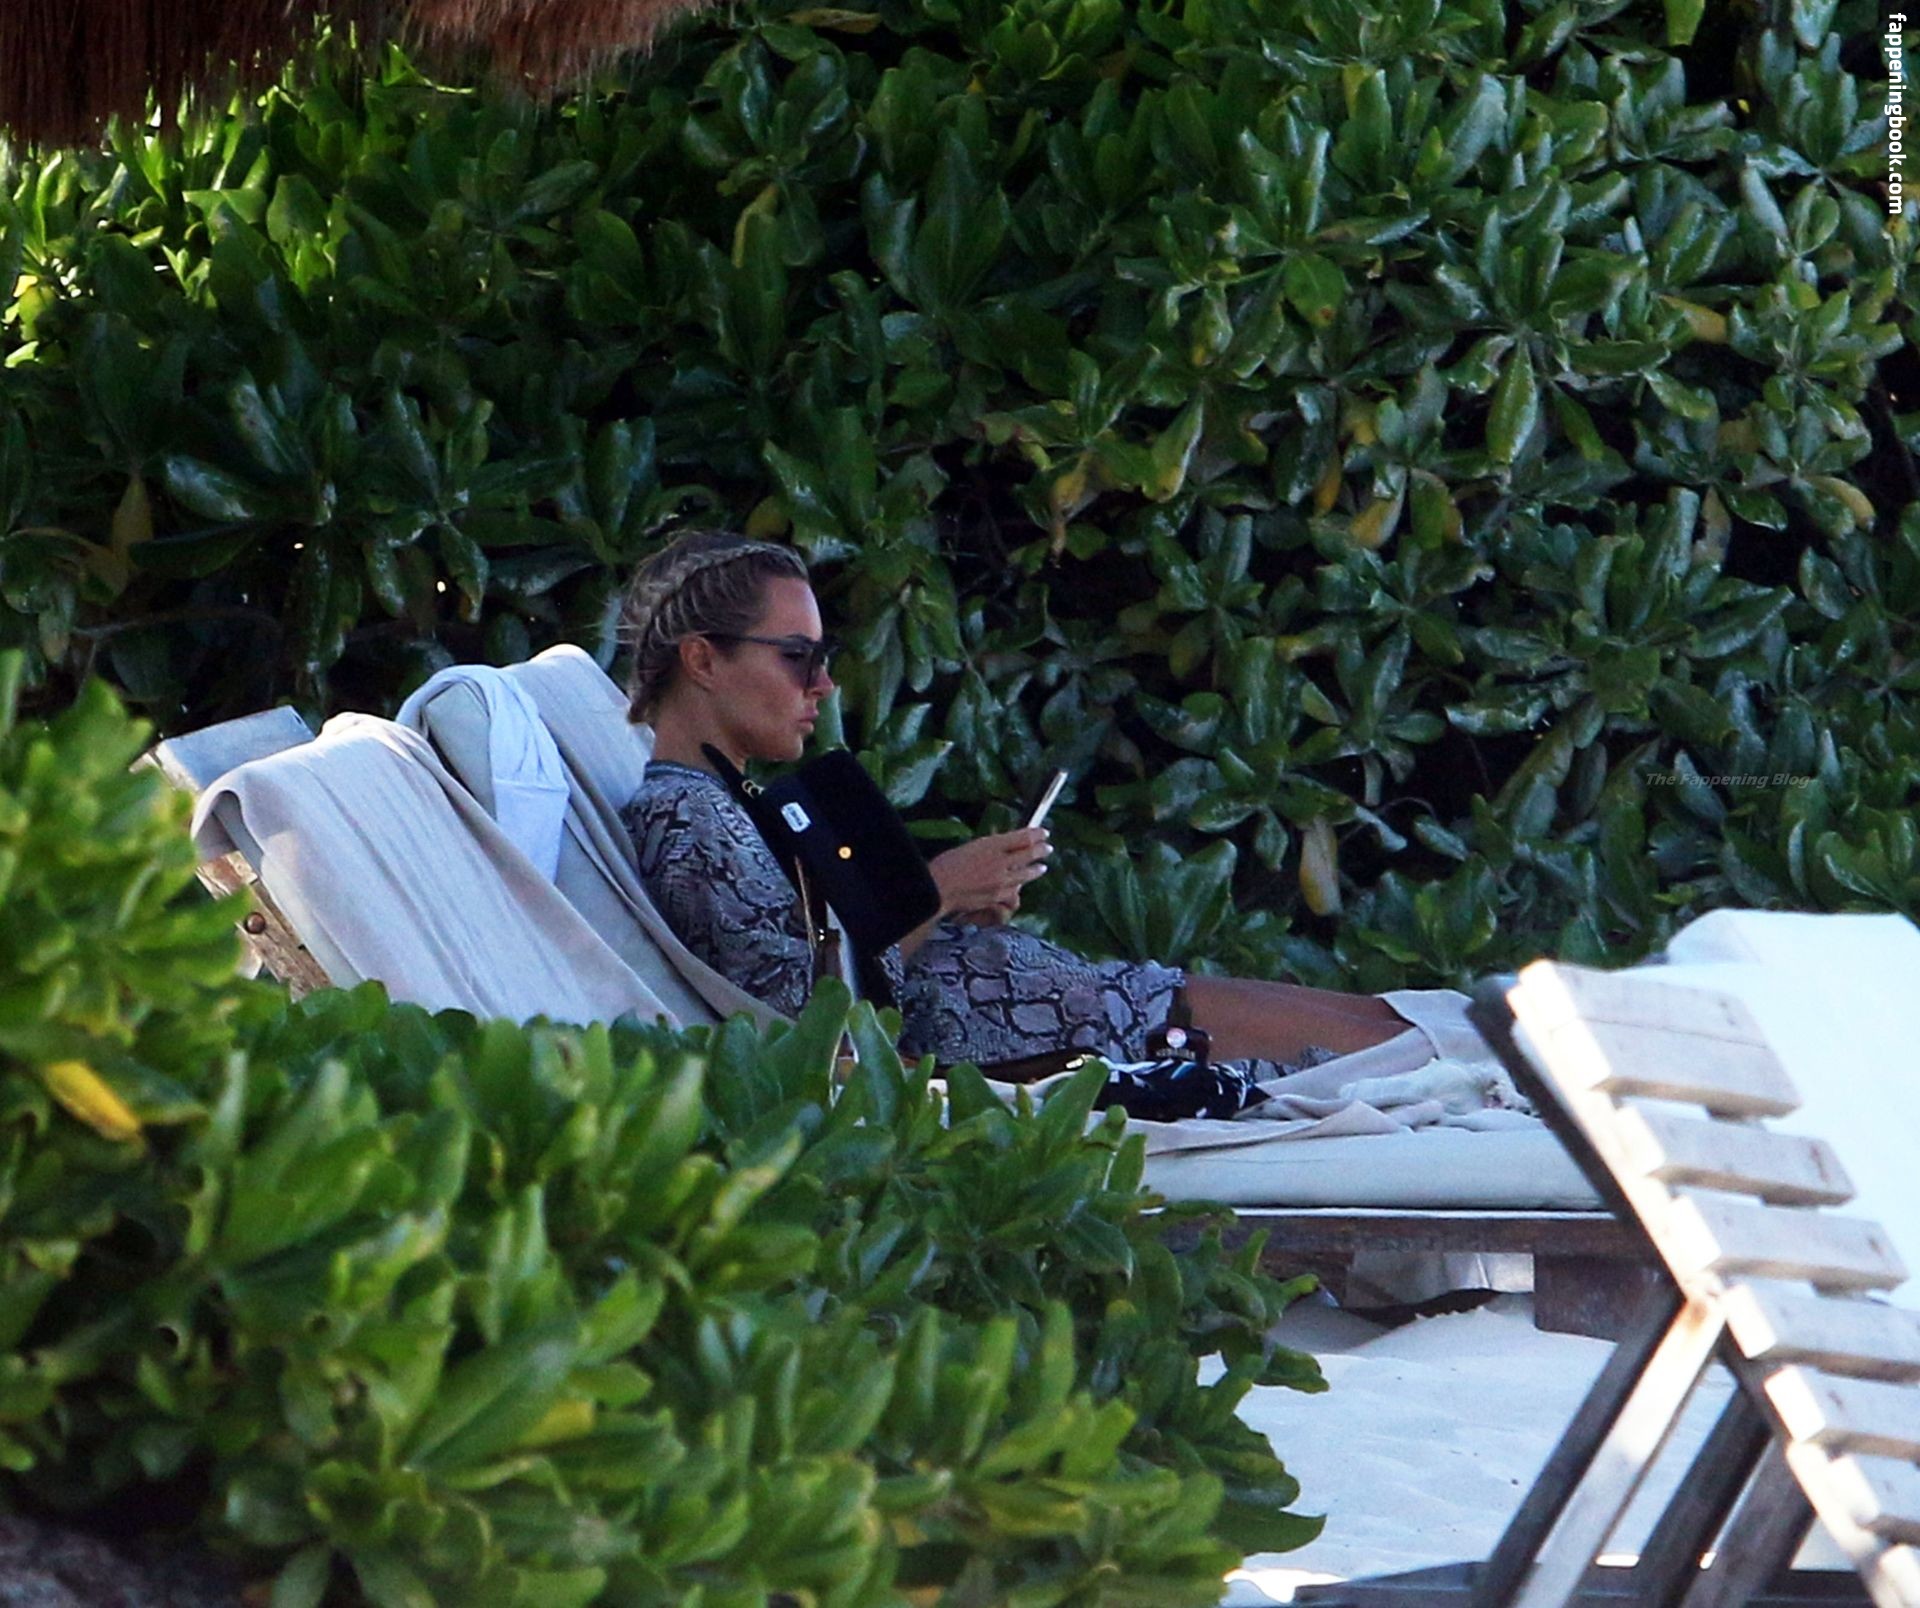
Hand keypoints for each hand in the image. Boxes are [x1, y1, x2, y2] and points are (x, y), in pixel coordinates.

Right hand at [929, 829, 1049, 920]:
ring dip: (1036, 869)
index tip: (1043, 832)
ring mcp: (1001, 880)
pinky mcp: (998, 895)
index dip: (1036, 834)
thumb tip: (1007, 845)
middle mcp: (1000, 861)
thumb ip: (991, 847)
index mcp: (991, 845)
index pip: (1022, 837)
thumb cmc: (947, 865)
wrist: (939, 889)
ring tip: (1042, 867)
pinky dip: (1019, 886)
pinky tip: (1020, 885)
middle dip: (1041, 850)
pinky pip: (1015, 890)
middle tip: (1047, 848)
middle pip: (1029, 854)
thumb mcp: (971, 847)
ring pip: (1027, 874)